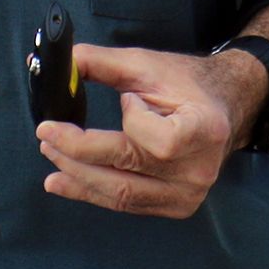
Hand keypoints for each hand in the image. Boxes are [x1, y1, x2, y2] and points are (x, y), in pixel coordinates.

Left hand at [35, 42, 268, 219]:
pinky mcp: (175, 206)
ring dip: (78, 177)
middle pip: (127, 172)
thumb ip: (103, 64)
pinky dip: (91, 192)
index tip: (126, 100)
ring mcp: (187, 195)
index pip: (160, 141)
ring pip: (121, 195)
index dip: (136, 121)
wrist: (222, 107)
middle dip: (78, 153)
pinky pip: (126, 203)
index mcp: (204, 130)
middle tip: (46, 135)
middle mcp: (199, 170)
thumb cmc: (186, 83)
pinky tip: (64, 181)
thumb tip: (61, 63)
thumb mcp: (148, 65)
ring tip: (50, 155)